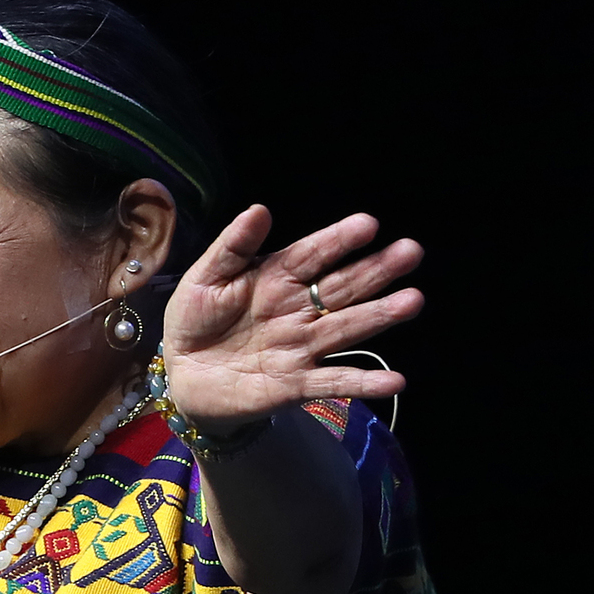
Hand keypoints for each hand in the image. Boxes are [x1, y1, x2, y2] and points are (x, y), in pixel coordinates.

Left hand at [161, 205, 421, 426]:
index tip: (368, 224)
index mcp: (277, 278)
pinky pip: (334, 382)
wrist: (181, 373)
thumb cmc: (195, 318)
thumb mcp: (206, 277)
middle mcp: (298, 310)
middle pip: (342, 286)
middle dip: (376, 270)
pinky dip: (363, 382)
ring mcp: (301, 346)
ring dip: (380, 316)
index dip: (338, 240)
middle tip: (411, 251)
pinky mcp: (296, 384)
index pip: (313, 254)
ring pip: (346, 328)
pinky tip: (395, 381)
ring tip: (412, 300)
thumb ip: (233, 246)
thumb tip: (260, 209)